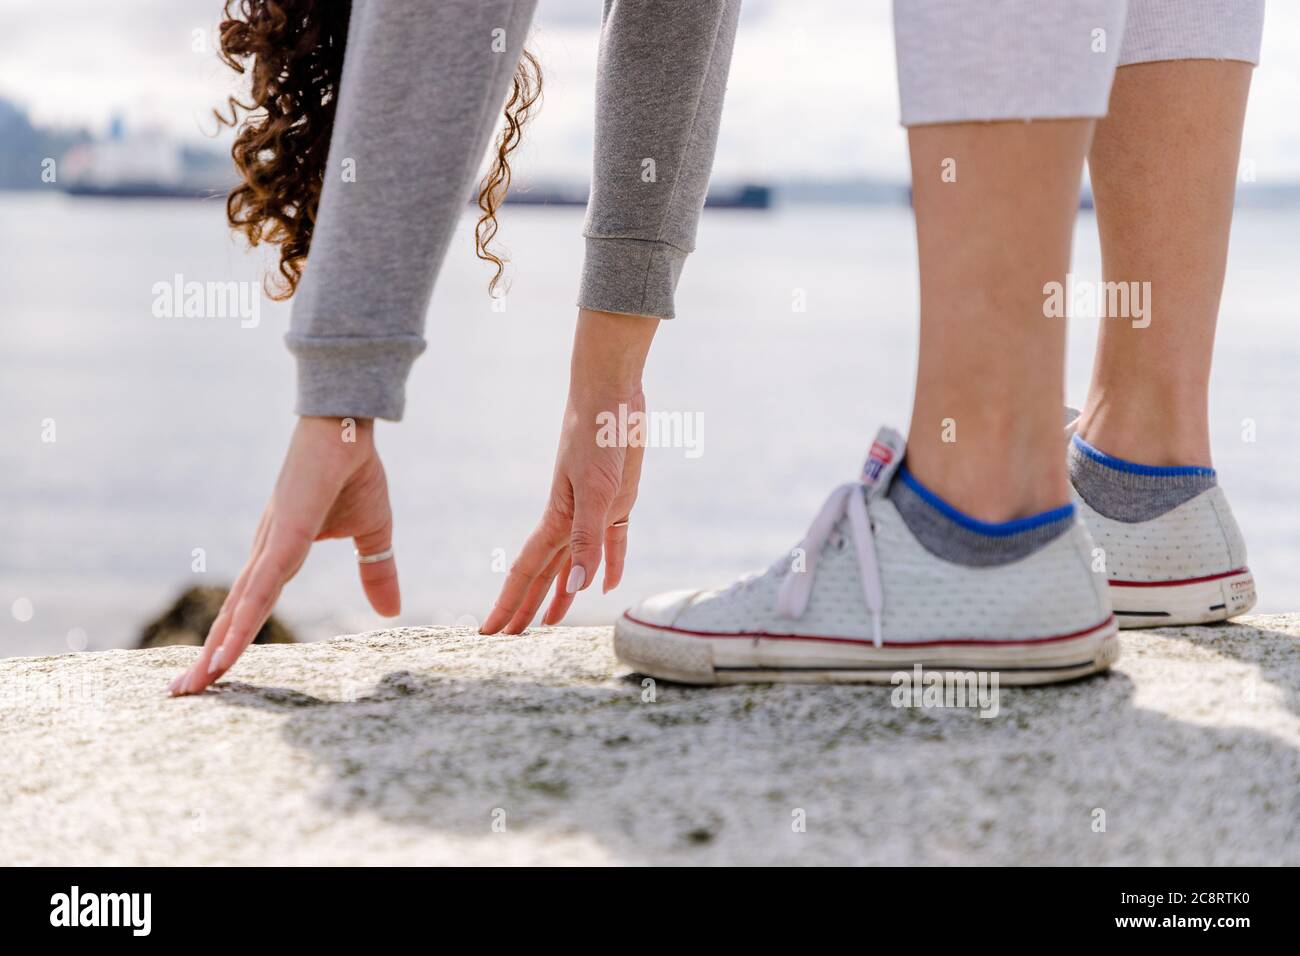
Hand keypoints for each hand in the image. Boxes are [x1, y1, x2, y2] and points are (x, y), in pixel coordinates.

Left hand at [169, 416, 398, 694]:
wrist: (349, 425)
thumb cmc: (355, 471)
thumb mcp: (375, 534)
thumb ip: (377, 572)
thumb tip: (390, 613)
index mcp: (282, 553)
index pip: (252, 605)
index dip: (231, 638)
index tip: (212, 673)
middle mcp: (268, 553)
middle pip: (233, 614)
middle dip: (209, 655)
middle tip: (182, 694)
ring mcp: (274, 543)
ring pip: (241, 608)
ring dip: (218, 648)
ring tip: (195, 686)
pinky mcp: (286, 533)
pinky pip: (262, 587)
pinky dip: (244, 620)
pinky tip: (227, 648)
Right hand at [481, 309, 658, 633]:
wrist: (611, 392)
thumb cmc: (597, 436)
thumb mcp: (597, 491)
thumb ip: (588, 539)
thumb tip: (578, 586)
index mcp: (556, 520)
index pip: (526, 572)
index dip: (508, 605)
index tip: (490, 634)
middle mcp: (569, 519)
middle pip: (543, 574)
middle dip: (525, 608)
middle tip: (509, 640)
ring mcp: (592, 510)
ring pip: (573, 562)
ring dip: (563, 592)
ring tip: (553, 623)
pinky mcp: (616, 501)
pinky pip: (610, 542)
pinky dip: (608, 563)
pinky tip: (607, 584)